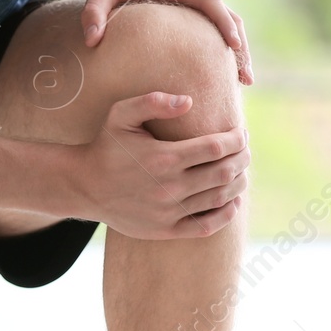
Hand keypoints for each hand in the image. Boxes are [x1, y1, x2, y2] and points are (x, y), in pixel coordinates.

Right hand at [69, 90, 249, 238]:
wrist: (85, 186)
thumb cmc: (107, 146)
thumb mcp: (121, 115)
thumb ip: (153, 102)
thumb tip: (188, 101)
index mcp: (163, 158)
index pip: (216, 147)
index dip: (236, 139)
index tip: (241, 133)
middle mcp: (169, 187)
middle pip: (224, 172)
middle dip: (242, 159)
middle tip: (245, 150)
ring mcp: (169, 212)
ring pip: (220, 198)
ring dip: (238, 182)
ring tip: (240, 171)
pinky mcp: (167, 229)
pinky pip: (207, 226)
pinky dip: (226, 214)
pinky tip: (232, 201)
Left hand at [82, 0, 253, 84]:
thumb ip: (94, 12)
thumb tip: (92, 40)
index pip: (208, 1)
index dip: (223, 21)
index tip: (233, 44)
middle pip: (229, 16)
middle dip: (240, 46)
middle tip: (245, 78)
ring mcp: (198, 6)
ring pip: (230, 25)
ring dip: (240, 51)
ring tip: (244, 82)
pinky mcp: (197, 17)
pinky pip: (219, 31)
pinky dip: (229, 50)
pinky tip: (229, 76)